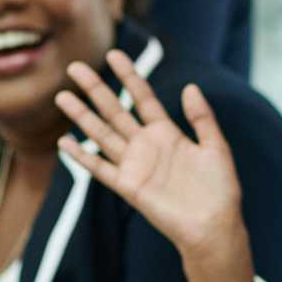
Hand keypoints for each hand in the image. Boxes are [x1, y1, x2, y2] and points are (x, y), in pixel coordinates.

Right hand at [54, 50, 247, 258]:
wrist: (213, 227)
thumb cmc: (220, 190)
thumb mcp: (215, 147)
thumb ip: (202, 118)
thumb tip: (190, 87)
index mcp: (168, 133)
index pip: (143, 97)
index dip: (129, 75)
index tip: (114, 54)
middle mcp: (147, 146)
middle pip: (116, 111)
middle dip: (96, 89)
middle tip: (75, 68)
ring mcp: (135, 165)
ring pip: (102, 134)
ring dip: (82, 116)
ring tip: (62, 97)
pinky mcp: (128, 187)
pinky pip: (101, 168)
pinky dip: (82, 156)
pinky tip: (64, 142)